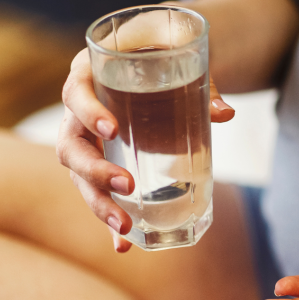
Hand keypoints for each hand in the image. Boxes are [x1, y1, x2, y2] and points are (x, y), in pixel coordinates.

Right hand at [56, 48, 234, 252]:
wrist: (154, 58)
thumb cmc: (160, 54)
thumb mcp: (179, 58)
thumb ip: (201, 83)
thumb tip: (226, 113)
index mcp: (90, 76)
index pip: (76, 93)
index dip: (89, 111)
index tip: (113, 128)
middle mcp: (80, 112)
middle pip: (72, 147)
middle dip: (97, 171)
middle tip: (128, 185)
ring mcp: (88, 141)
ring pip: (80, 178)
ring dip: (100, 205)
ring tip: (125, 228)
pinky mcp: (103, 163)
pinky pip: (100, 194)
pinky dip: (111, 222)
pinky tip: (124, 245)